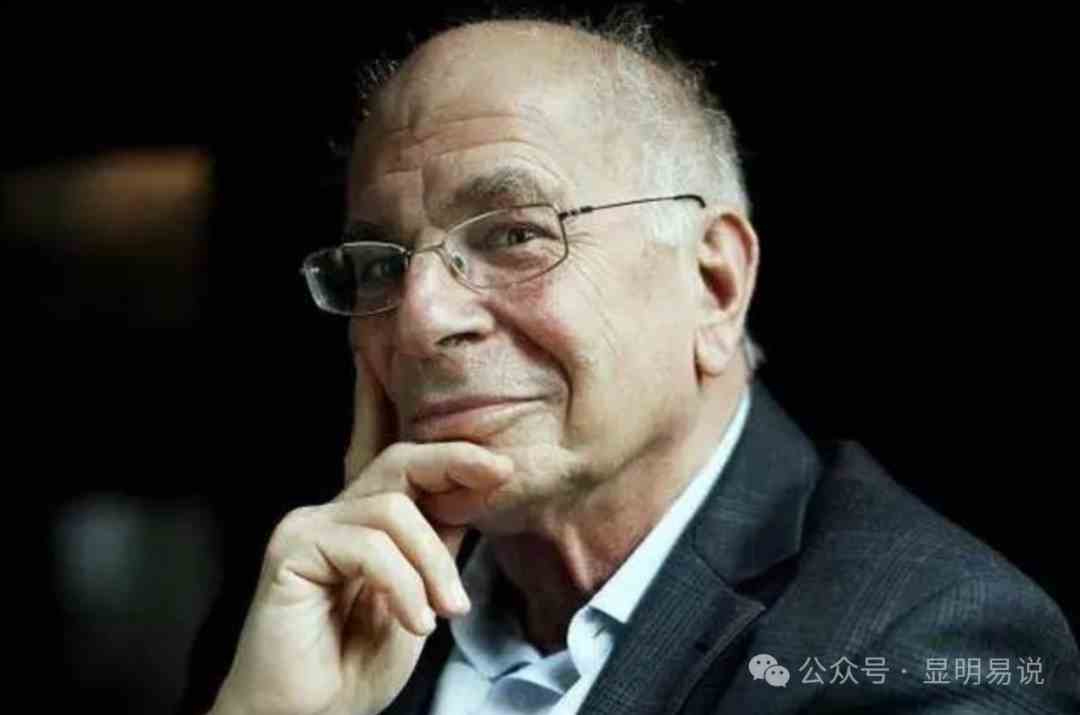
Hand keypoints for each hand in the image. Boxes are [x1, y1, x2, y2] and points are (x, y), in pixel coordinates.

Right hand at [210, 358, 512, 714]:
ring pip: (392, 509)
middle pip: (399, 463)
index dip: (457, 460)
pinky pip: (367, 546)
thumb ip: (436, 550)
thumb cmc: (353, 667)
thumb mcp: (419, 600)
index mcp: (364, 524)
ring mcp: (309, 528)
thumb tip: (474, 500)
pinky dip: (402, 584)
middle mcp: (333, 515)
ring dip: (432, 563)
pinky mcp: (291, 551)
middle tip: (500, 480)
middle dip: (455, 465)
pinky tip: (413, 620)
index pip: (411, 471)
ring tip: (445, 611)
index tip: (505, 470)